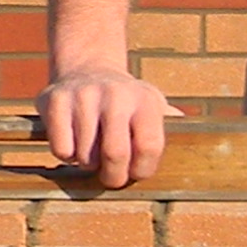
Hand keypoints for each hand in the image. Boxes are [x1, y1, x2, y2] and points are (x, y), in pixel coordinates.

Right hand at [37, 67, 180, 189]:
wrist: (87, 68)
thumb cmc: (126, 101)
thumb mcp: (153, 105)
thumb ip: (171, 124)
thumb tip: (192, 137)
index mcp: (145, 100)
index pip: (149, 148)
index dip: (142, 170)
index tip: (136, 172)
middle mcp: (116, 94)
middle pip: (115, 155)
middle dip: (113, 177)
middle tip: (111, 177)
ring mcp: (83, 96)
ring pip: (85, 156)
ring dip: (89, 164)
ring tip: (93, 151)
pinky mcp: (55, 100)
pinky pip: (61, 150)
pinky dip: (67, 154)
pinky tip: (73, 140)